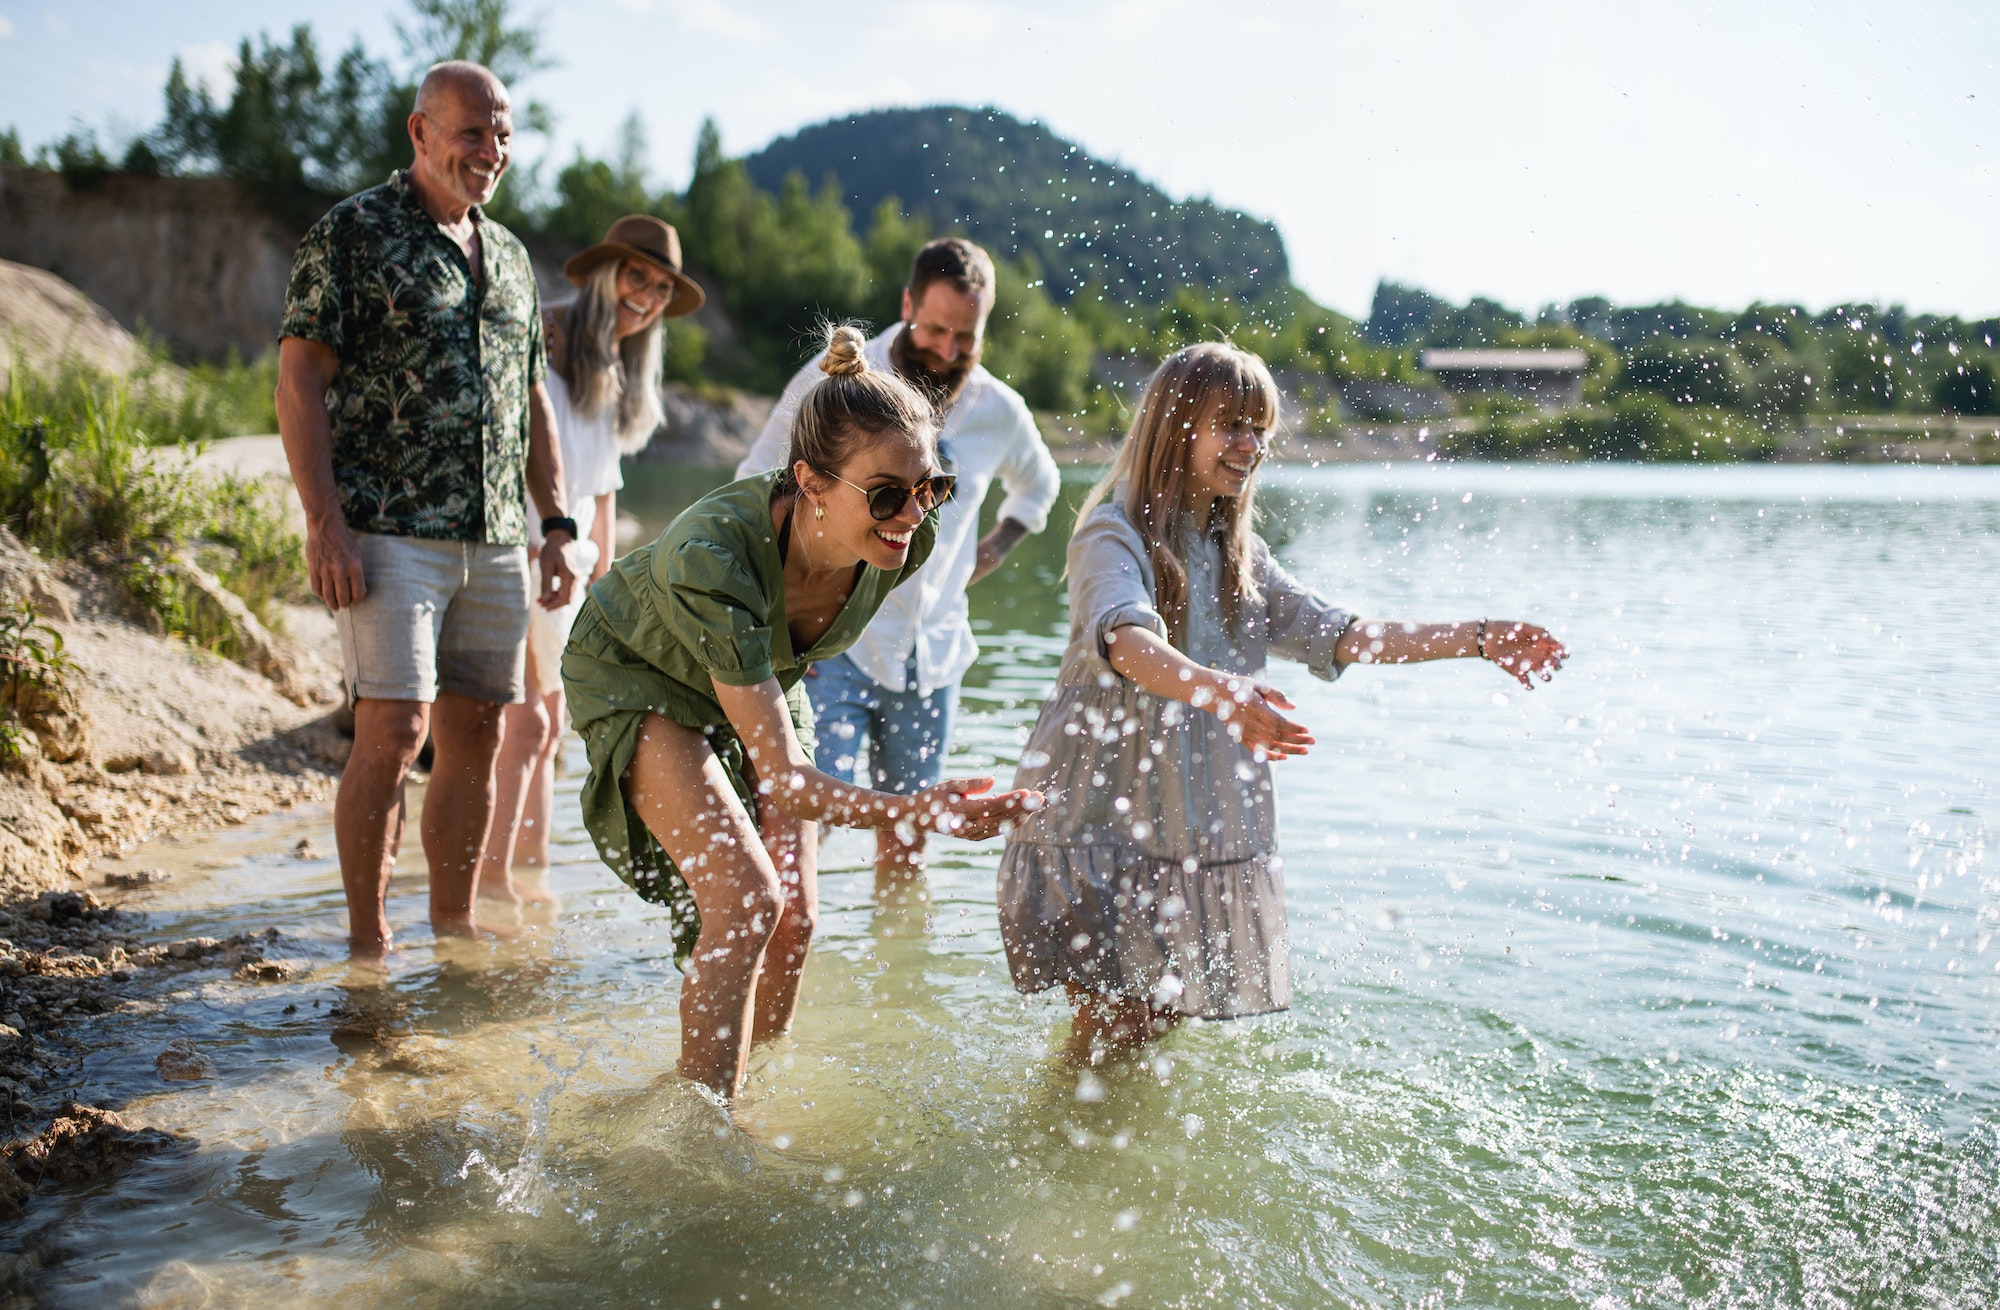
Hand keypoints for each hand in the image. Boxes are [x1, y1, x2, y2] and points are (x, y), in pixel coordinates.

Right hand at [307, 516, 366, 610]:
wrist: (325, 526)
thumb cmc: (344, 540)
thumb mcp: (357, 553)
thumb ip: (356, 571)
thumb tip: (356, 589)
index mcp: (355, 566)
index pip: (358, 593)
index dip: (357, 599)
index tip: (356, 599)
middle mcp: (340, 570)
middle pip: (343, 598)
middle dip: (345, 604)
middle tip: (344, 605)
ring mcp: (325, 570)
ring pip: (328, 596)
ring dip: (332, 604)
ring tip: (334, 606)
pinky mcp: (313, 568)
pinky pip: (316, 588)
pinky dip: (320, 595)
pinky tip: (323, 595)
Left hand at [538, 533, 576, 609]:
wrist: (560, 539)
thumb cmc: (552, 550)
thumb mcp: (545, 566)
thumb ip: (546, 584)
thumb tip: (545, 599)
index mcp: (570, 576)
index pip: (565, 598)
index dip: (554, 605)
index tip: (543, 607)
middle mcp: (575, 579)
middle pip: (567, 599)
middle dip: (553, 604)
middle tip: (539, 604)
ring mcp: (574, 578)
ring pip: (567, 596)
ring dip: (554, 599)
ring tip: (540, 599)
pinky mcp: (571, 577)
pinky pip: (566, 590)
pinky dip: (557, 594)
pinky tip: (547, 594)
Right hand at [908, 777, 1043, 840]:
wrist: (920, 819)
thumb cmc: (935, 798)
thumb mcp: (950, 785)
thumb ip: (972, 784)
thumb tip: (992, 780)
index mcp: (962, 812)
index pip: (992, 806)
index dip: (1011, 800)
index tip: (1027, 792)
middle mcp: (969, 827)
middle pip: (1002, 818)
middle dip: (1023, 807)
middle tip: (1040, 797)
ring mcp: (973, 835)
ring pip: (1003, 827)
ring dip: (1022, 815)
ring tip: (1037, 803)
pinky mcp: (976, 837)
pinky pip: (998, 831)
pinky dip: (1013, 823)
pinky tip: (1025, 814)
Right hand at [1196, 677, 1313, 758]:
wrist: (1216, 695)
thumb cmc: (1240, 688)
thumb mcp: (1259, 685)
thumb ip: (1276, 696)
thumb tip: (1293, 707)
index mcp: (1256, 708)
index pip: (1279, 723)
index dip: (1294, 728)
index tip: (1307, 730)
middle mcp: (1251, 723)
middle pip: (1278, 736)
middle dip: (1297, 740)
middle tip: (1312, 742)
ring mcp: (1246, 732)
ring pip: (1270, 745)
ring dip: (1289, 750)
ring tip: (1304, 751)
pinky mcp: (1242, 738)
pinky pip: (1257, 751)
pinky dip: (1270, 756)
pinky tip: (1284, 757)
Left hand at [1482, 620, 1567, 688]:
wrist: (1489, 637)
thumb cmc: (1510, 629)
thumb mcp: (1525, 627)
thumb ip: (1540, 632)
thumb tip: (1555, 641)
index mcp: (1545, 644)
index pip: (1561, 651)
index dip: (1564, 652)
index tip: (1562, 652)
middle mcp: (1541, 656)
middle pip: (1556, 664)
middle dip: (1557, 664)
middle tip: (1551, 662)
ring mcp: (1531, 666)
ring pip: (1545, 675)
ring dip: (1546, 676)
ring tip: (1543, 673)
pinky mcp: (1519, 673)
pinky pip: (1528, 683)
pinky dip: (1529, 685)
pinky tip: (1529, 685)